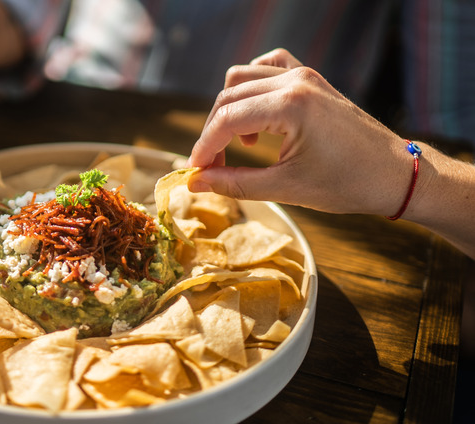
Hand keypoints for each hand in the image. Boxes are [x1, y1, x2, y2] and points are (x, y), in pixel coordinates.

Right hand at [187, 49, 411, 215]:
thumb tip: (195, 183)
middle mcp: (295, 81)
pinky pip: (267, 67)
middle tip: (212, 167)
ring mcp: (304, 75)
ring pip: (242, 77)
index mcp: (290, 105)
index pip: (227, 119)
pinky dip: (252, 87)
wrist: (395, 174)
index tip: (195, 171)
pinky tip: (256, 116)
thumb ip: (235, 183)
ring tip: (239, 145)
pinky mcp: (311, 78)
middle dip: (213, 133)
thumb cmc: (348, 184)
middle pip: (229, 97)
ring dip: (229, 110)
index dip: (204, 146)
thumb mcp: (286, 189)